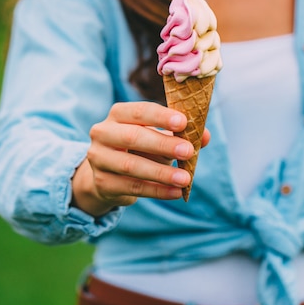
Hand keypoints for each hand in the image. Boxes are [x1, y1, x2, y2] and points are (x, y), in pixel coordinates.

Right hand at [71, 101, 210, 215]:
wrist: (110, 175)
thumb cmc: (140, 149)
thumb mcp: (160, 138)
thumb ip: (180, 135)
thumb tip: (204, 136)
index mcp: (119, 114)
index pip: (140, 111)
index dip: (161, 117)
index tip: (184, 123)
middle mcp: (103, 133)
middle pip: (133, 137)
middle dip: (163, 144)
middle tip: (188, 151)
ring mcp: (99, 158)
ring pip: (131, 165)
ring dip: (161, 173)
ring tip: (186, 179)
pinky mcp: (103, 183)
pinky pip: (132, 187)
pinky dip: (157, 191)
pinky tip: (176, 192)